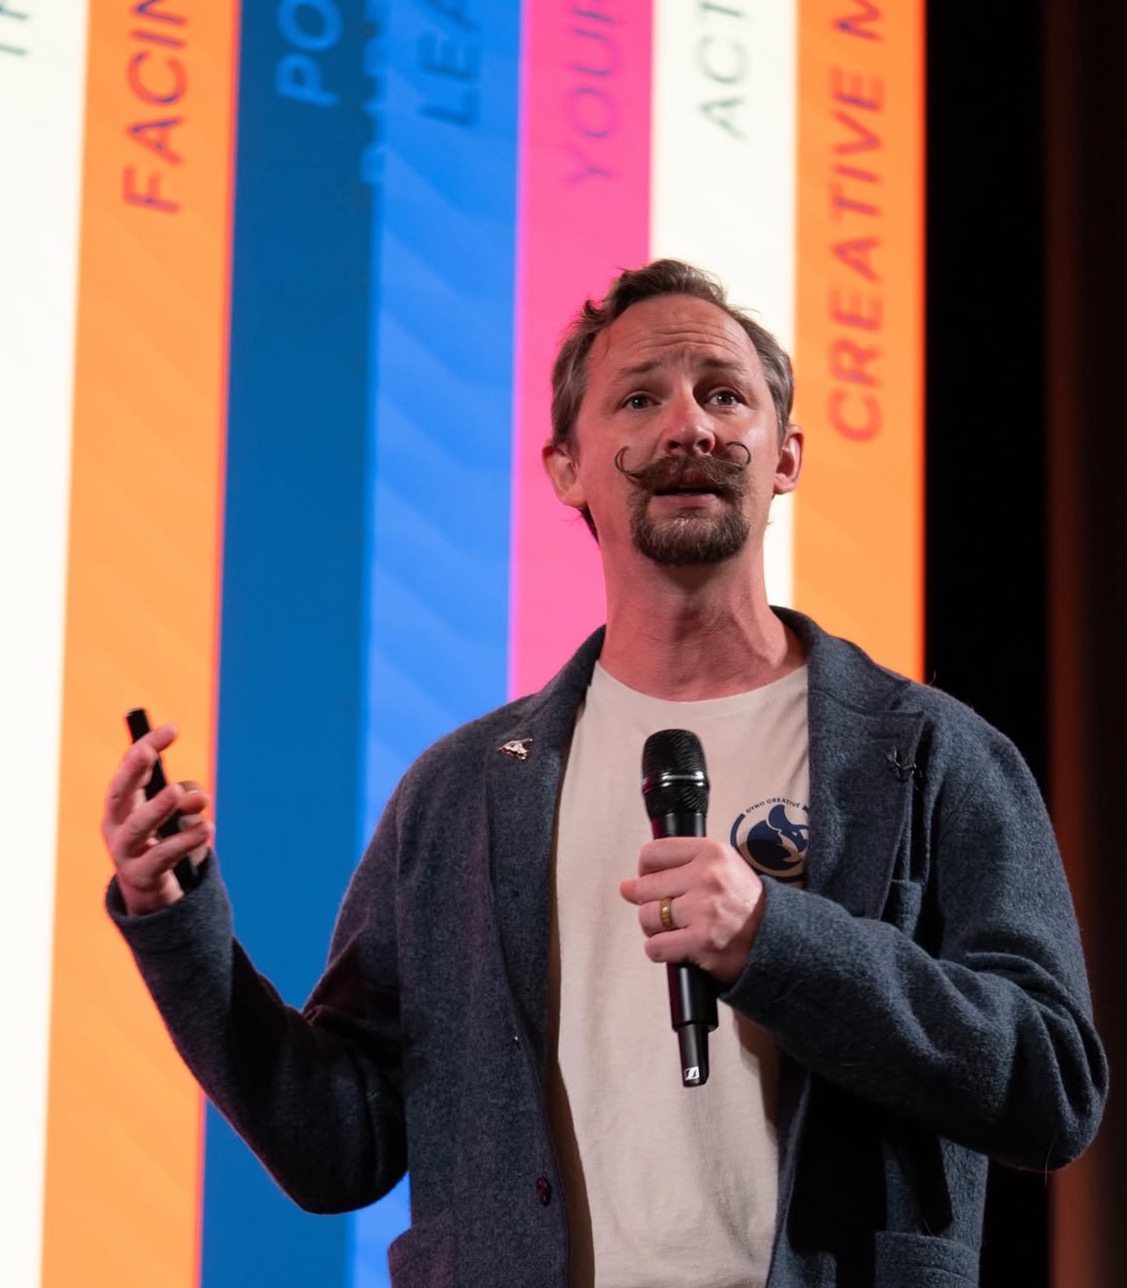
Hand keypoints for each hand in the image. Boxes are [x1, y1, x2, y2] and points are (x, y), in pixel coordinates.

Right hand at [101, 723, 212, 915]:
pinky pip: (162, 856)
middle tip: (148, 754)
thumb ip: (188, 798)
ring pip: (138, 827)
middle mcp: (117, 825)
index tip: (172, 728)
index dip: (147, 746)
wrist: (154, 893)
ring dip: (157, 807)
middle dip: (132, 772)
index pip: (130, 768)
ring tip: (178, 792)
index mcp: (123, 803)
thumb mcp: (178, 814)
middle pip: (119, 794)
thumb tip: (199, 798)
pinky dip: (185, 841)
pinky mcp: (141, 876)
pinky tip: (207, 828)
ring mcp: (124, 852)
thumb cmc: (164, 840)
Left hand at [619, 837, 764, 986]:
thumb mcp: (721, 867)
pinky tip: (677, 946)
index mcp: (711, 852)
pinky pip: (655, 946)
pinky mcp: (701, 941)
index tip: (653, 882)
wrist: (778, 940)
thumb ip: (676, 868)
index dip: (646, 871)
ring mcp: (703, 909)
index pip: (652, 853)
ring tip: (676, 929)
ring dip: (655, 928)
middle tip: (670, 911)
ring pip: (647, 917)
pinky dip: (660, 950)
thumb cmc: (746, 905)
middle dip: (650, 903)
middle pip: (644, 887)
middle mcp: (707, 877)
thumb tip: (627, 885)